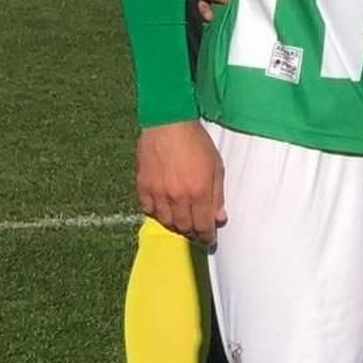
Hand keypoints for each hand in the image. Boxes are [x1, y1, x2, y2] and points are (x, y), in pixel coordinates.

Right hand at [136, 120, 224, 244]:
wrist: (168, 123)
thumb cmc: (196, 142)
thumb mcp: (216, 166)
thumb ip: (217, 194)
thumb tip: (219, 218)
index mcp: (198, 192)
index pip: (202, 226)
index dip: (206, 236)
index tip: (208, 239)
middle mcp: (177, 197)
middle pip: (184, 227)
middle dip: (192, 232)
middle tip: (196, 231)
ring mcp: (158, 192)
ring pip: (165, 221)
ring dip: (175, 225)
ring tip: (181, 222)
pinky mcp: (143, 185)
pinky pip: (148, 209)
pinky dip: (156, 213)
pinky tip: (163, 209)